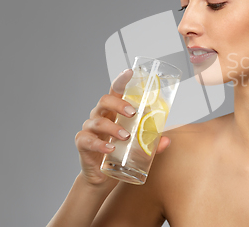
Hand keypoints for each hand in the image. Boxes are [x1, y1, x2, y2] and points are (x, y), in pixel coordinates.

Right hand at [74, 69, 170, 185]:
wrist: (102, 177)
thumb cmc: (119, 153)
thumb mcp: (138, 147)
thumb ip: (152, 143)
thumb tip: (166, 141)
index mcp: (113, 111)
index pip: (116, 91)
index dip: (121, 80)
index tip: (129, 72)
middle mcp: (100, 116)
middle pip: (105, 101)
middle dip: (119, 104)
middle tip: (133, 114)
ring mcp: (89, 129)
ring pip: (97, 121)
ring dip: (113, 128)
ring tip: (126, 137)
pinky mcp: (83, 144)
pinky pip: (88, 140)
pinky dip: (100, 144)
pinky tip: (110, 148)